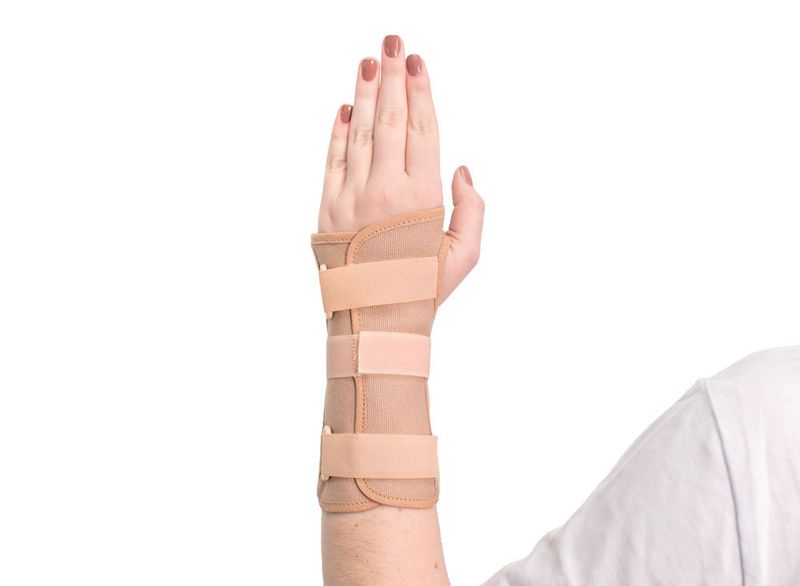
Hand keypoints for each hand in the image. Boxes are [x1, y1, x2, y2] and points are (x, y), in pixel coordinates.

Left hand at [318, 34, 484, 302]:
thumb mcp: (466, 257)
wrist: (375, 322)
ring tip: (369, 62)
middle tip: (394, 42)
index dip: (420, 93)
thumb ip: (473, 210)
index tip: (418, 63)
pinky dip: (337, 132)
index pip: (421, 131)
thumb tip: (462, 170)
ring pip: (358, 134)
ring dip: (363, 94)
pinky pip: (332, 160)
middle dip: (392, 77)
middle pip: (389, 121)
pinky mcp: (328, 209)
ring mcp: (351, 198)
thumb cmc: (424, 291)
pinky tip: (344, 108)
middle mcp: (384, 191)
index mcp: (421, 198)